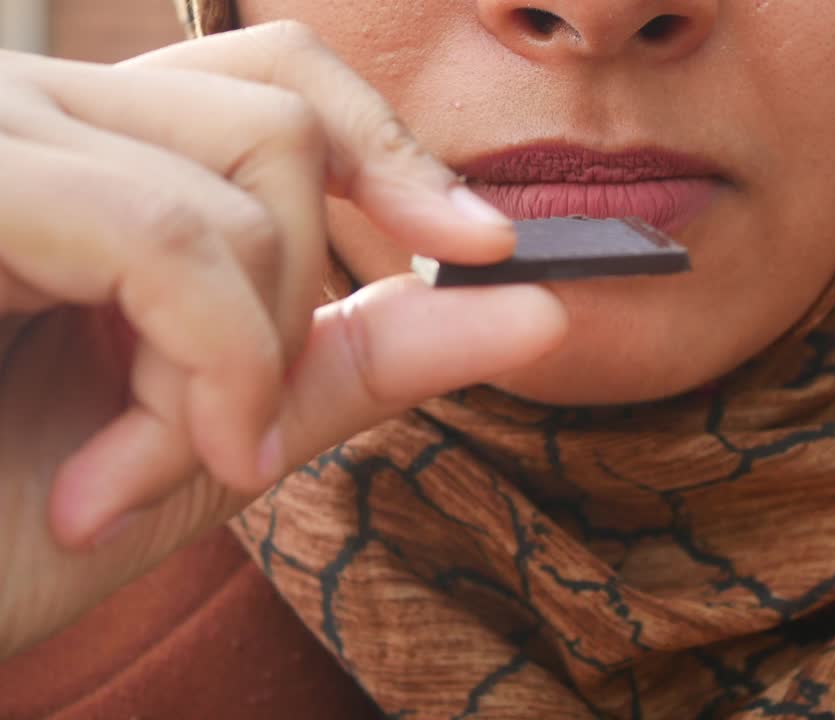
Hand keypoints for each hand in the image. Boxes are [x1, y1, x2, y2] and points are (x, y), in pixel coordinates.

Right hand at [0, 22, 566, 659]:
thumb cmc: (10, 525)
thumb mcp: (223, 434)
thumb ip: (362, 357)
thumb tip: (537, 310)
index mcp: (97, 162)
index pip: (275, 82)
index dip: (390, 149)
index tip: (481, 244)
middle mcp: (37, 118)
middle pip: (282, 127)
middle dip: (292, 309)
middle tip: (228, 444)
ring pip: (245, 172)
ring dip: (237, 359)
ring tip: (143, 469)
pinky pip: (162, 232)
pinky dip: (201, 359)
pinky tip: (127, 476)